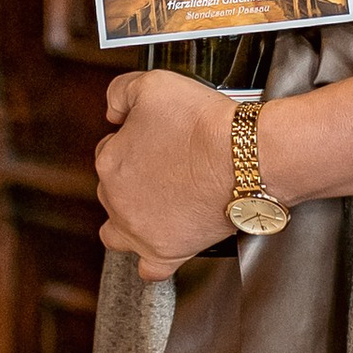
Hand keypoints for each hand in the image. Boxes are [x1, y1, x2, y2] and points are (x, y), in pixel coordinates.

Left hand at [96, 70, 237, 282]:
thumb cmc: (202, 122)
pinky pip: (149, 270)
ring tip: (153, 207)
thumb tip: (113, 112)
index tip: (156, 140)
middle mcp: (117, 201)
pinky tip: (162, 246)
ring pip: (117, 233)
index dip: (132, 142)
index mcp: (109, 162)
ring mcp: (140, 231)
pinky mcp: (167, 253)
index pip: (108, 151)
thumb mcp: (152, 83)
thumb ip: (119, 92)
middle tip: (166, 167)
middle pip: (113, 190)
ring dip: (129, 220)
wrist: (243, 155)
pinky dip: (151, 262)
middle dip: (133, 178)